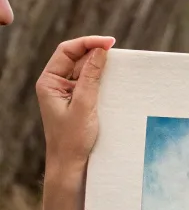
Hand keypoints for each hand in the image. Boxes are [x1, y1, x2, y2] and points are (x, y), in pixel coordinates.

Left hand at [36, 35, 114, 209]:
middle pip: (76, 57)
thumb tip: (100, 51)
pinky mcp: (78, 102)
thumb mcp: (85, 105)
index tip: (109, 43)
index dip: (88, 43)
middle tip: (116, 51)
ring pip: (85, 69)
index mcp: (48, 82)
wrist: (71, 166)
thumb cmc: (73, 140)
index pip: (67, 51)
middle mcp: (55, 84)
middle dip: (95, 52)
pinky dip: (102, 78)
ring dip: (100, 65)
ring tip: (118, 65)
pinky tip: (115, 80)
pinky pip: (91, 83)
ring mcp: (67, 93)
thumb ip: (92, 76)